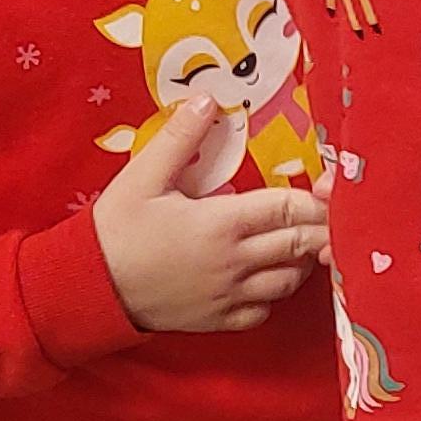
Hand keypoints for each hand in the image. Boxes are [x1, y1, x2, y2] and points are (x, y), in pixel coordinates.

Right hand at [93, 93, 328, 334]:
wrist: (89, 288)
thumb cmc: (116, 230)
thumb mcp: (143, 176)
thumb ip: (181, 138)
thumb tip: (209, 100)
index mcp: (223, 223)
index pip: (291, 209)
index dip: (317, 199)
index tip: (326, 187)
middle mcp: (235, 264)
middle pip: (301, 245)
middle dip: (322, 229)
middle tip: (330, 214)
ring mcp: (229, 296)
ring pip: (290, 281)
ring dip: (302, 260)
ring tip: (299, 240)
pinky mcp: (218, 321)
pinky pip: (264, 311)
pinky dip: (274, 294)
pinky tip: (266, 276)